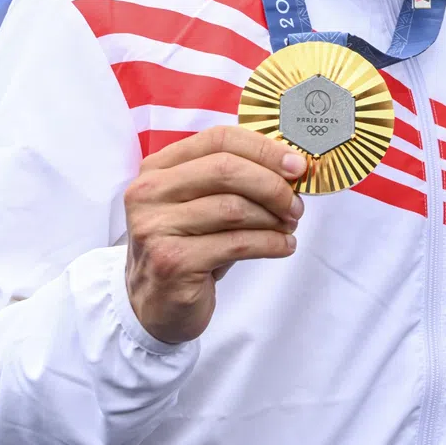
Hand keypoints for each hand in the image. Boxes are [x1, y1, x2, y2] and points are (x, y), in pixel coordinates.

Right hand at [123, 126, 307, 343]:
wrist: (156, 305)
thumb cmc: (188, 247)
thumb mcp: (203, 205)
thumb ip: (234, 180)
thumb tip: (291, 168)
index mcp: (157, 168)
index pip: (218, 139)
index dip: (264, 149)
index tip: (296, 166)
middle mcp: (149, 192)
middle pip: (226, 169)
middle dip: (272, 185)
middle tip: (296, 204)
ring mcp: (156, 227)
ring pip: (233, 208)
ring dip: (273, 218)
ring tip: (289, 227)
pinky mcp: (172, 262)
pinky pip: (236, 244)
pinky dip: (270, 243)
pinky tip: (283, 247)